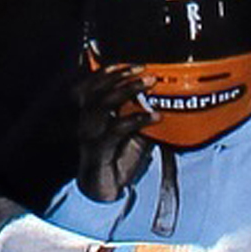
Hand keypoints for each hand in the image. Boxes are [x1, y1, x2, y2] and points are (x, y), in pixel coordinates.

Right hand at [74, 64, 155, 199]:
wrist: (105, 187)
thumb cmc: (118, 156)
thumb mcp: (133, 131)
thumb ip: (140, 113)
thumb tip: (163, 97)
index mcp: (92, 112)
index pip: (92, 84)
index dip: (108, 71)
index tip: (132, 64)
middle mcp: (87, 120)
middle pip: (97, 89)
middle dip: (121, 76)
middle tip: (145, 70)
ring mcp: (90, 134)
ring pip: (103, 104)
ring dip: (127, 90)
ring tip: (149, 83)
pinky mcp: (98, 149)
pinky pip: (116, 129)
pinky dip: (137, 119)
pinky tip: (155, 116)